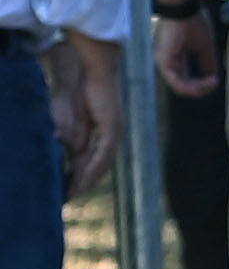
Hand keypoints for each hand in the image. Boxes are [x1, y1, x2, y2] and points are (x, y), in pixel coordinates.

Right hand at [47, 33, 117, 197]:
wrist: (96, 73)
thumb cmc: (86, 92)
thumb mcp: (78, 120)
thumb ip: (79, 137)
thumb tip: (74, 153)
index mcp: (109, 133)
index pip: (99, 160)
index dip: (86, 174)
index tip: (74, 187)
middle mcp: (116, 134)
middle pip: (102, 165)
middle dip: (86, 181)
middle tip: (72, 195)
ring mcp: (116, 131)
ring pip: (103, 163)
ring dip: (88, 178)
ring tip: (74, 191)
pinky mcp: (112, 127)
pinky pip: (103, 152)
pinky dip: (93, 166)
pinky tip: (82, 177)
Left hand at [154, 12, 218, 99]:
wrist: (183, 9)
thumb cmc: (192, 21)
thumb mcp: (205, 46)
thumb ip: (207, 63)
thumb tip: (214, 78)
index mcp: (175, 57)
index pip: (185, 78)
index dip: (201, 83)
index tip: (216, 81)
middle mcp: (168, 62)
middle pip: (182, 85)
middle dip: (201, 88)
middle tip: (215, 84)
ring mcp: (164, 62)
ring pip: (180, 87)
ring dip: (198, 88)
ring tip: (212, 83)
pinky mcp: (164, 62)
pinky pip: (177, 82)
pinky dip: (193, 86)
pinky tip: (206, 82)